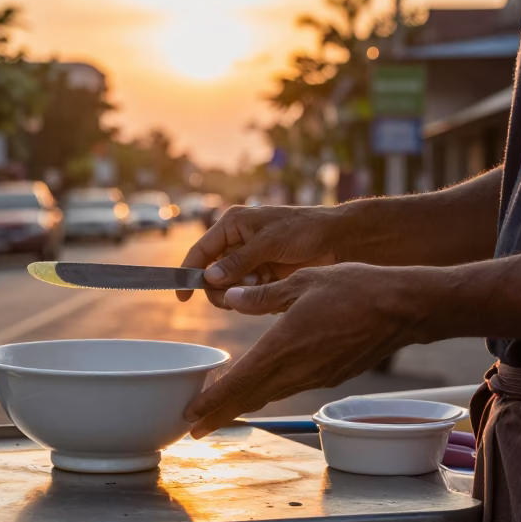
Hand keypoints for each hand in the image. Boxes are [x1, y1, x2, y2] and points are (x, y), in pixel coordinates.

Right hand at [177, 204, 343, 308]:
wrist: (338, 240)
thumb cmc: (304, 230)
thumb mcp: (269, 242)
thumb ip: (239, 261)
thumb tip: (210, 278)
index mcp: (232, 225)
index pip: (200, 251)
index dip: (188, 273)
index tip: (183, 296)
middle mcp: (237, 243)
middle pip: (213, 276)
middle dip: (223, 287)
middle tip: (240, 291)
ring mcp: (251, 261)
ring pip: (231, 288)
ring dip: (243, 292)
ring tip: (264, 282)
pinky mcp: (265, 276)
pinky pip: (249, 294)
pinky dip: (257, 296)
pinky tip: (275, 286)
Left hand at [183, 263, 422, 437]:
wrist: (403, 308)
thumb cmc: (356, 288)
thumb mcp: (304, 281)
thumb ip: (264, 295)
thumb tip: (232, 298)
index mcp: (285, 345)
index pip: (241, 381)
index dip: (213, 402)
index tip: (191, 416)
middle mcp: (298, 368)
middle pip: (251, 398)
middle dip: (220, 415)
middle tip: (194, 428)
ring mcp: (316, 376)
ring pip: (271, 394)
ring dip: (244, 404)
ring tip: (220, 411)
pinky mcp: (331, 375)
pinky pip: (291, 387)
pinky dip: (270, 391)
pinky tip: (262, 386)